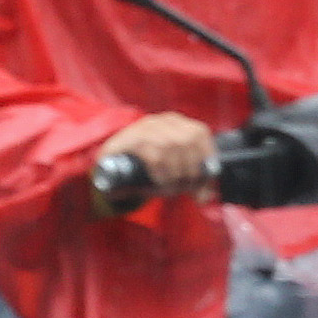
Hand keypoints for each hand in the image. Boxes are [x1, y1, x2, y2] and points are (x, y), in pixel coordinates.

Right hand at [100, 112, 217, 195]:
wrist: (111, 168)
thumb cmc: (148, 170)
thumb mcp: (173, 173)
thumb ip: (191, 182)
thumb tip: (206, 197)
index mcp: (178, 123)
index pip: (200, 133)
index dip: (206, 157)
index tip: (203, 180)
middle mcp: (162, 120)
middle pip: (188, 140)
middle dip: (190, 169)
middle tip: (185, 188)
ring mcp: (145, 127)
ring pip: (171, 146)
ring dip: (175, 172)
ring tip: (171, 188)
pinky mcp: (130, 139)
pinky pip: (153, 154)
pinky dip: (160, 172)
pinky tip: (159, 181)